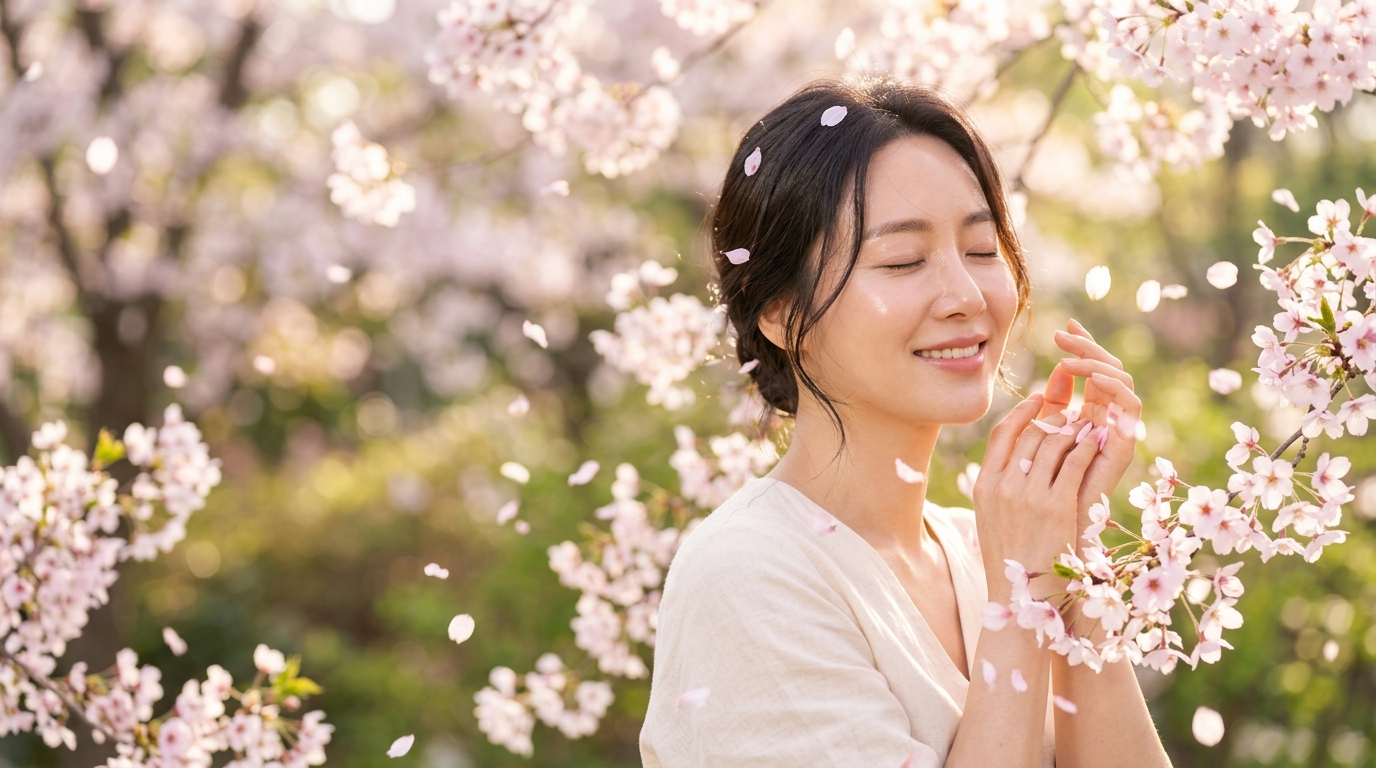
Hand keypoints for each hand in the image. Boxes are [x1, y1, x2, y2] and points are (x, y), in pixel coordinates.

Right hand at [973, 392, 1102, 600]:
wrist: (1020, 597)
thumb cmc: (1010, 559)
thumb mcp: (992, 518)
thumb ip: (999, 487)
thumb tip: (1015, 458)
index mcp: (985, 486)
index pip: (1002, 435)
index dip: (1021, 413)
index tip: (1037, 401)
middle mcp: (1004, 487)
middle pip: (1030, 435)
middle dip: (1053, 418)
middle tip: (1070, 413)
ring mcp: (1029, 496)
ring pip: (1054, 444)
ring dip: (1074, 430)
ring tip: (1087, 425)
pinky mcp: (1057, 506)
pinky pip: (1074, 463)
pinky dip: (1087, 448)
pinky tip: (1097, 442)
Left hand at [1040, 319, 1142, 536]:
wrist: (1049, 534)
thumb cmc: (1037, 494)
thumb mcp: (1035, 441)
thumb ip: (1046, 409)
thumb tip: (1051, 372)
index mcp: (1086, 415)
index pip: (1091, 371)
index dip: (1082, 346)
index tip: (1064, 327)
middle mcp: (1106, 420)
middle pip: (1107, 370)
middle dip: (1087, 347)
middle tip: (1063, 334)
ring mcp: (1117, 431)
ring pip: (1121, 380)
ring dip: (1096, 364)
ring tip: (1068, 359)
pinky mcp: (1125, 444)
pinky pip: (1131, 406)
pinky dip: (1115, 388)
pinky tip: (1094, 380)